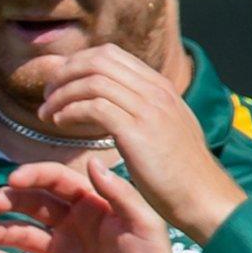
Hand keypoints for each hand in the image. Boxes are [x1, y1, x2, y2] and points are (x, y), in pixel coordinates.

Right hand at [0, 159, 200, 252]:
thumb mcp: (146, 224)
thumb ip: (121, 193)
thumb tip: (92, 162)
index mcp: (92, 203)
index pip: (57, 180)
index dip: (34, 175)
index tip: (13, 179)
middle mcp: (72, 223)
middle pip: (34, 203)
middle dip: (11, 200)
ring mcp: (61, 249)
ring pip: (24, 233)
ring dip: (3, 230)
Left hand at [35, 45, 245, 240]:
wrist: (204, 197)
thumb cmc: (182, 173)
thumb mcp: (167, 128)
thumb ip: (143, 110)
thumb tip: (113, 103)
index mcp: (160, 86)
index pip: (111, 55)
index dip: (78, 63)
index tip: (61, 83)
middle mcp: (155, 90)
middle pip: (98, 60)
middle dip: (65, 73)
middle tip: (47, 95)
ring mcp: (148, 108)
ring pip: (92, 80)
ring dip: (62, 94)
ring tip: (46, 113)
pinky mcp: (137, 132)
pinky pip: (94, 107)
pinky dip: (71, 111)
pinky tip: (60, 124)